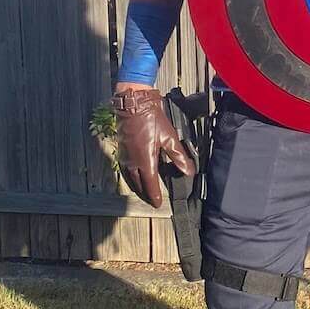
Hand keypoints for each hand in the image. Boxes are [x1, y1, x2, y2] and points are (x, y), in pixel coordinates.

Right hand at [112, 86, 195, 207]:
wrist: (134, 104)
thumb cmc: (152, 119)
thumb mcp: (169, 137)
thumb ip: (179, 156)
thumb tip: (189, 171)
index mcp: (145, 160)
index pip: (150, 184)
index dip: (155, 195)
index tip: (158, 204)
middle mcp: (133, 161)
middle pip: (138, 184)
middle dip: (146, 194)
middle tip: (152, 201)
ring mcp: (125, 156)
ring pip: (130, 178)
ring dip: (137, 187)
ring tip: (144, 192)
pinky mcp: (121, 150)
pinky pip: (125, 169)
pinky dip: (130, 177)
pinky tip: (134, 176)